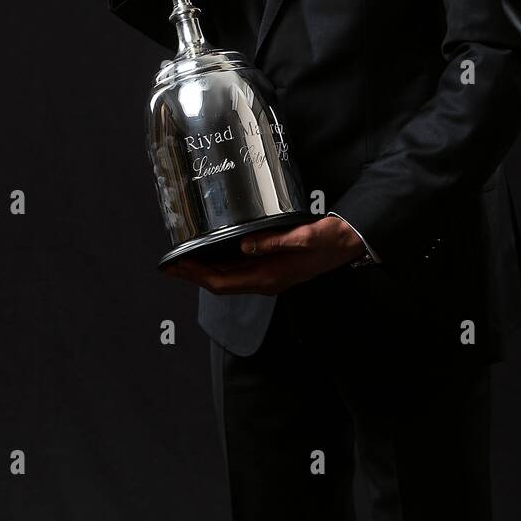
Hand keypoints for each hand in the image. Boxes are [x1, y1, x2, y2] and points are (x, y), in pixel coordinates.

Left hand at [163, 215, 365, 294]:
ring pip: (227, 280)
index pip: (222, 282)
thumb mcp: (303, 237)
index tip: (177, 265)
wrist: (349, 244)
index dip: (197, 275)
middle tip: (171, 264)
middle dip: (193, 275)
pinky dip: (219, 267)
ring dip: (204, 272)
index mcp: (269, 277)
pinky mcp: (272, 269)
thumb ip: (274, 242)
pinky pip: (238, 273)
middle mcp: (265, 281)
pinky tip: (213, 255)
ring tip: (185, 260)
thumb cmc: (328, 241)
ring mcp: (268, 277)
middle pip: (219, 284)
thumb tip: (245, 245)